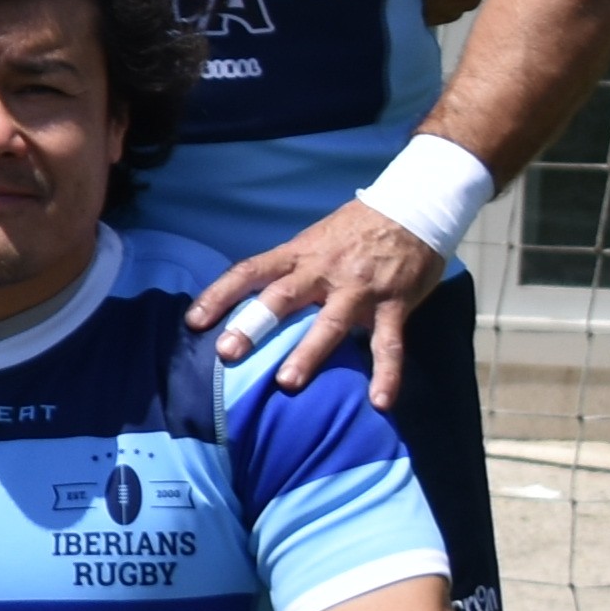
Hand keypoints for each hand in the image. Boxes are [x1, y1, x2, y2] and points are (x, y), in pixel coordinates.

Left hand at [188, 197, 451, 407]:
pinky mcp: (395, 305)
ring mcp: (359, 290)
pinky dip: (386, 375)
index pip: (249, 271)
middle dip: (253, 325)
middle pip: (282, 298)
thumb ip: (288, 269)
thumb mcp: (313, 240)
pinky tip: (379, 402)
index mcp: (298, 254)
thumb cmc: (355, 230)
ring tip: (287, 383)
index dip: (219, 295)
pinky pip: (389, 345)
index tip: (194, 322)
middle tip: (227, 353)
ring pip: (330, 323)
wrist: (415, 209)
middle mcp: (323, 271)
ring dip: (308, 353)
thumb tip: (249, 300)